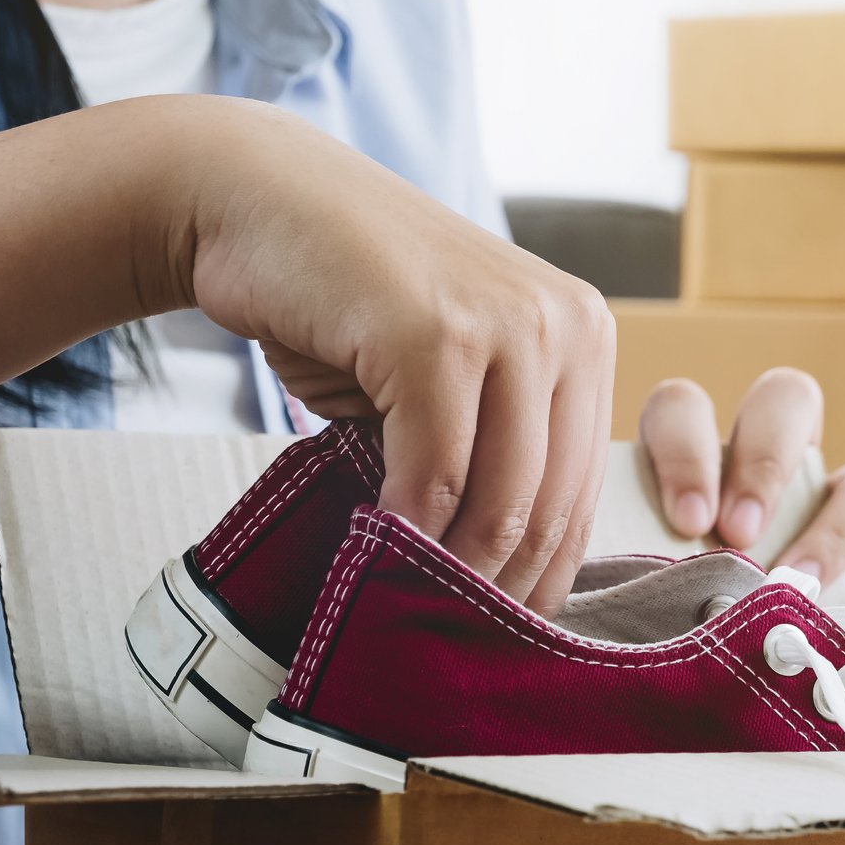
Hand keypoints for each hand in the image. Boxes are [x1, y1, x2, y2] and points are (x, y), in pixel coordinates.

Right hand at [180, 101, 614, 615]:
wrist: (259, 202)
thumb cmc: (349, 302)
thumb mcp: (450, 375)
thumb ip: (489, 451)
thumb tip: (502, 573)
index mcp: (585, 334)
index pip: (583, 484)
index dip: (551, 570)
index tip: (512, 630)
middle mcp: (567, 323)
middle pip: (553, 501)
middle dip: (506, 585)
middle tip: (460, 642)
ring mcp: (508, 324)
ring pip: (503, 496)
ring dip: (458, 569)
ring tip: (415, 608)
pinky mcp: (436, 333)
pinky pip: (438, 469)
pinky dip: (411, 526)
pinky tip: (382, 552)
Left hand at [638, 368, 844, 632]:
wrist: (676, 692)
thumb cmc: (636, 624)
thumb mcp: (625, 587)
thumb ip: (629, 573)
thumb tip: (623, 593)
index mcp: (690, 457)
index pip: (685, 408)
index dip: (688, 451)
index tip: (686, 521)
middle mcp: (770, 471)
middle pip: (789, 400)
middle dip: (768, 462)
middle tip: (739, 535)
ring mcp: (831, 524)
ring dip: (842, 525)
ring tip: (798, 585)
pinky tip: (841, 643)